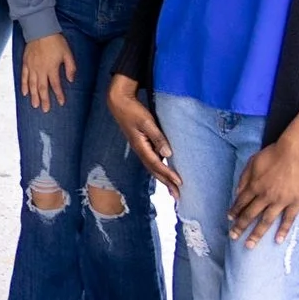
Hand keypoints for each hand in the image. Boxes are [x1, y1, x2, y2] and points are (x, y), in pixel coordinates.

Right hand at [20, 33, 73, 111]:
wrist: (40, 30)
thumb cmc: (56, 42)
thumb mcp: (67, 53)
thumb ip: (70, 67)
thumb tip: (71, 80)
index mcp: (52, 68)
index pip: (56, 85)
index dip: (59, 95)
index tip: (61, 103)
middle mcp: (41, 70)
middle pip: (42, 88)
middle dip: (44, 100)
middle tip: (45, 110)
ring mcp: (32, 67)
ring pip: (32, 85)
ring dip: (34, 96)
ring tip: (34, 105)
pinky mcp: (26, 63)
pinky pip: (24, 77)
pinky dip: (24, 86)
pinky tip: (25, 93)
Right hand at [106, 75, 181, 193]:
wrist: (119, 103)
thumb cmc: (133, 111)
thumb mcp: (146, 122)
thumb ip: (157, 137)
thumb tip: (168, 155)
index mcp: (140, 146)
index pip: (156, 164)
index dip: (168, 174)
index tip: (179, 183)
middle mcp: (140, 150)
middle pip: (154, 170)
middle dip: (166, 183)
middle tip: (178, 196)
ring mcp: (140, 148)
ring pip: (152, 167)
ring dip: (163, 179)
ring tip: (173, 189)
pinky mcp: (141, 144)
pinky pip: (151, 161)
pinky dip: (159, 170)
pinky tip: (164, 172)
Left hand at [228, 124, 298, 247]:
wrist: (296, 151)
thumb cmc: (274, 154)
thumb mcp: (252, 162)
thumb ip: (244, 179)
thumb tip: (237, 193)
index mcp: (253, 186)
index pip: (240, 203)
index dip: (234, 212)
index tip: (229, 221)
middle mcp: (265, 196)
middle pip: (250, 215)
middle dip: (240, 227)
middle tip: (233, 237)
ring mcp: (281, 201)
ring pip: (266, 221)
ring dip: (256, 234)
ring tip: (249, 245)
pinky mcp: (296, 202)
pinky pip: (288, 219)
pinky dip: (283, 230)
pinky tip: (277, 240)